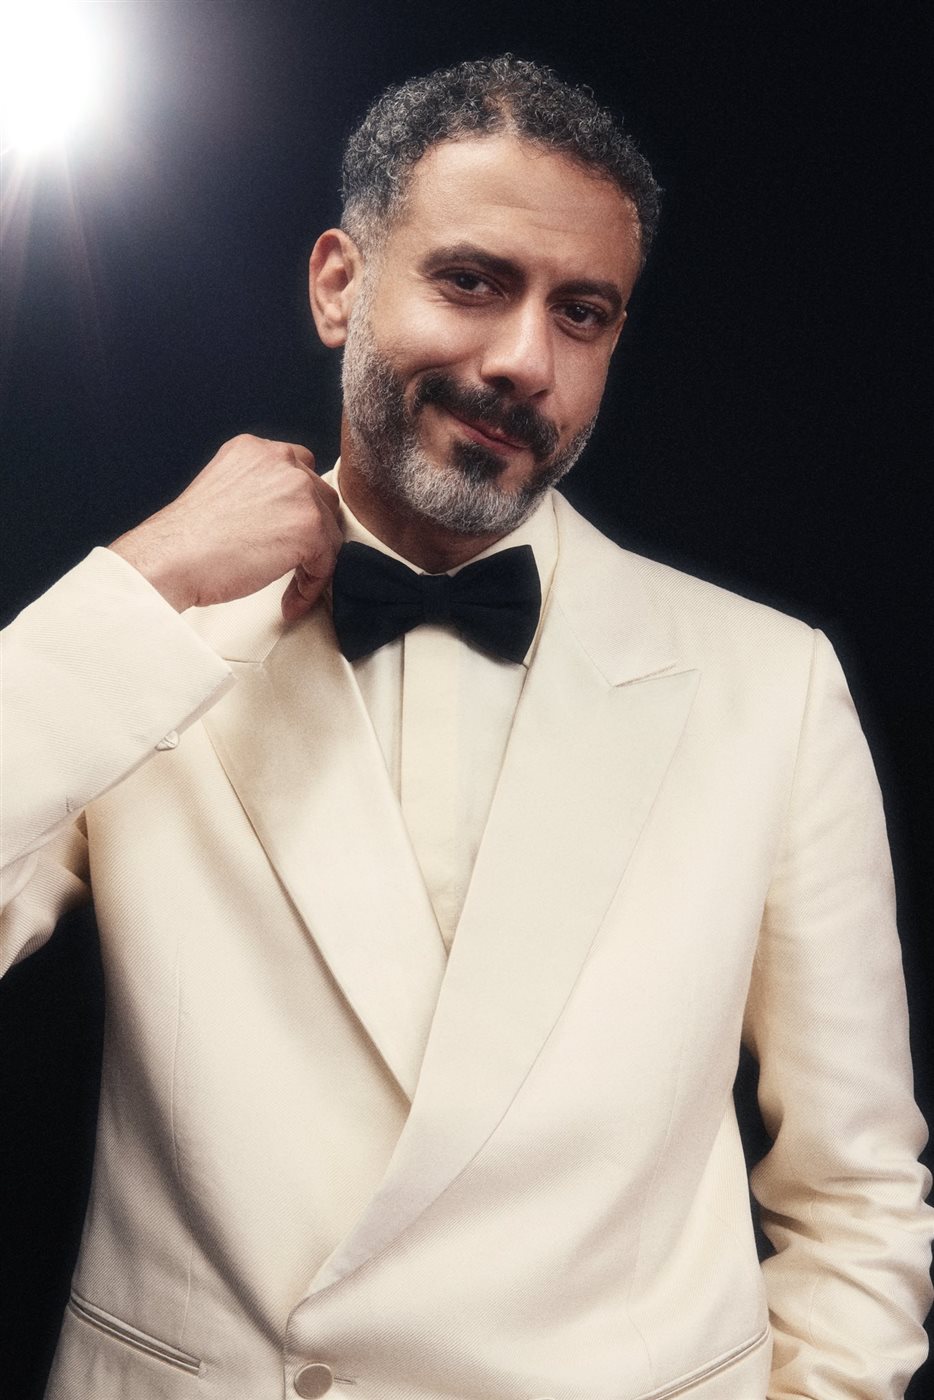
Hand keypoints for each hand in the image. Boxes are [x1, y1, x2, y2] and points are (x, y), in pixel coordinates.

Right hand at [109, 435, 342, 620]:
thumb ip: (256, 492)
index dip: (297, 507)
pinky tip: (291, 600)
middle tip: (294, 563)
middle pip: (320, 497)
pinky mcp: (309, 525)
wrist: (172, 559)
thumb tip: (280, 519)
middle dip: (310, 532)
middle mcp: (280, 461)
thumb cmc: (187, 541)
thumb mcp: (223, 492)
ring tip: (291, 587)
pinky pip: (327, 560)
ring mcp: (298, 490)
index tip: (288, 534)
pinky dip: (312, 585)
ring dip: (313, 561)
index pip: (298, 471)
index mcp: (255, 451)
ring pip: (328, 529)